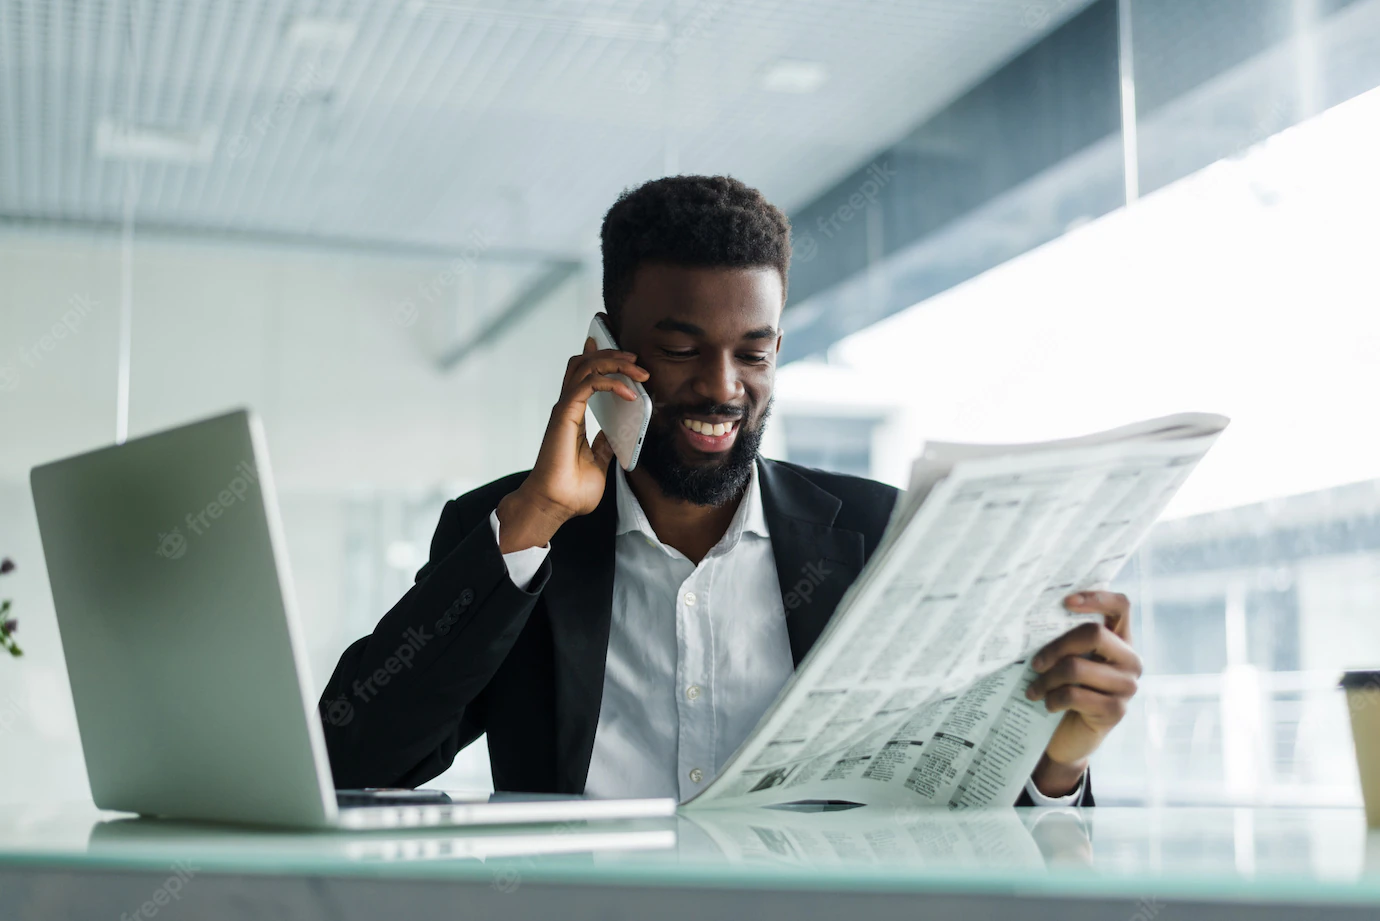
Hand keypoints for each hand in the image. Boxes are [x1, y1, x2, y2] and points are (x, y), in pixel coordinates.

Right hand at [495, 337, 649, 551]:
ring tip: (638, 371)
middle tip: (636, 361)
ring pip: (586, 367)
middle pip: (584, 363)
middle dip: (612, 356)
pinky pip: (589, 384)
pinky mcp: (566, 415)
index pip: (583, 376)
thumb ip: (604, 445)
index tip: (625, 358)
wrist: (555, 505)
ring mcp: (566, 409)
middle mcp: (567, 408)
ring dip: (614, 363)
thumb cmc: (570, 490)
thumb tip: (614, 433)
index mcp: (573, 416)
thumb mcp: (598, 462)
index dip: (600, 359)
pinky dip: (612, 383)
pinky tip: (630, 394)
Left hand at [1025, 591, 1140, 796]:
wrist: (1068, 737)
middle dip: (1056, 646)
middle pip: (1094, 634)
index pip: (1121, 606)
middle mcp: (1130, 660)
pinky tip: (1046, 704)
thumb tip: (1033, 616)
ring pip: (1077, 667)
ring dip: (1046, 679)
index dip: (1096, 597)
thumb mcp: (1066, 661)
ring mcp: (1126, 686)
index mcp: (1120, 640)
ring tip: (1033, 689)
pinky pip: (1075, 695)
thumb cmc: (1064, 690)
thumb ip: (1065, 640)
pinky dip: (1053, 698)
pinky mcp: (1115, 710)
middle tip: (1034, 663)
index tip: (1065, 601)